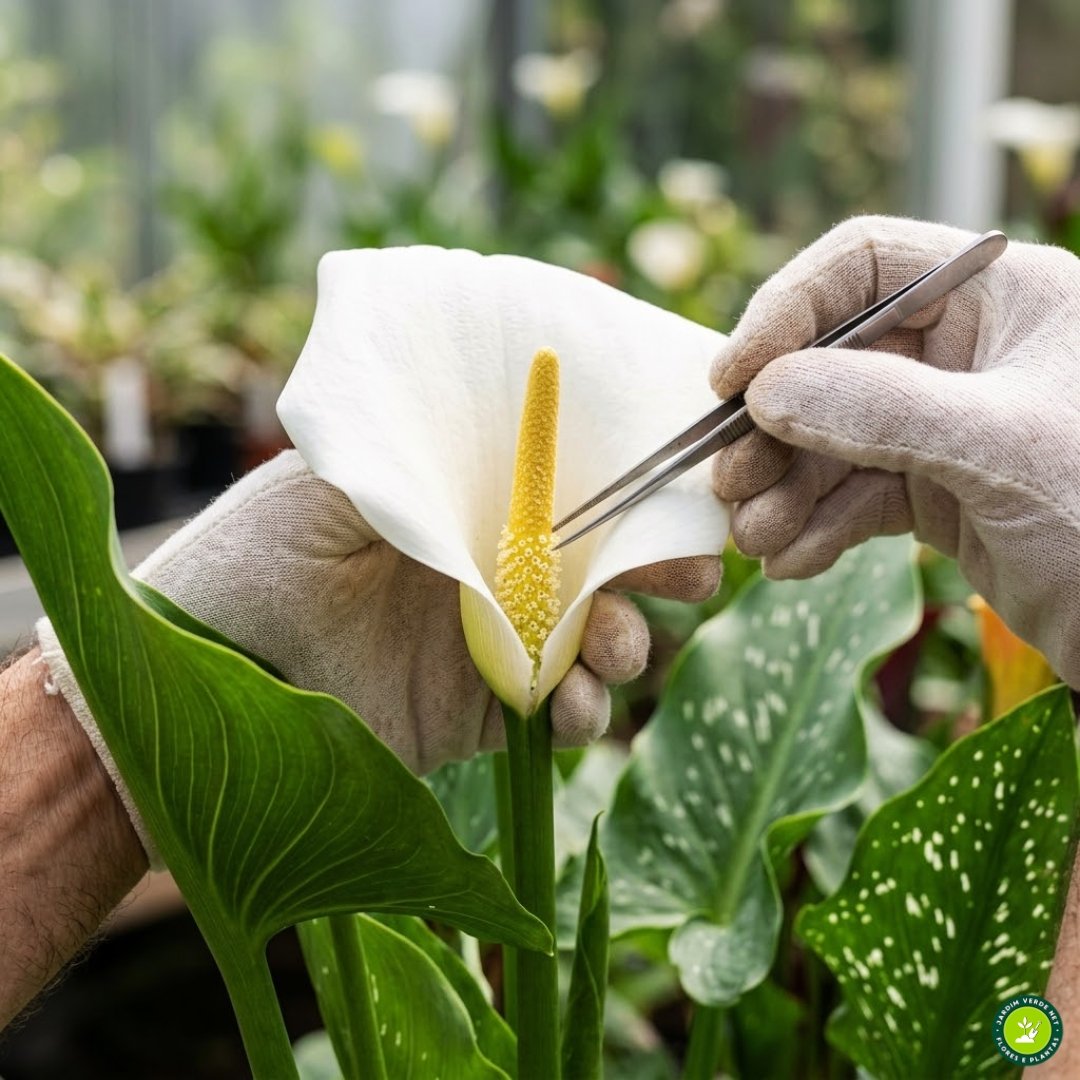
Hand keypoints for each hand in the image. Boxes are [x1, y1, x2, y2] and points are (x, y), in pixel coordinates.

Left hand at [38, 450, 718, 782]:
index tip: (683, 501)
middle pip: (609, 567)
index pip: (576, 494)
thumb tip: (516, 407)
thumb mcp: (336, 478)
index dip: (637, 496)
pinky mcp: (485, 714)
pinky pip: (563, 715)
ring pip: (603, 642)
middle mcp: (496, 570)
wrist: (207, 671)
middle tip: (685, 576)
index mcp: (470, 505)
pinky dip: (587, 713)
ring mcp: (496, 644)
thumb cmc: (258, 554)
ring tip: (609, 646)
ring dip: (629, 644)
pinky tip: (571, 705)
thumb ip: (422, 451)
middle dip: (660, 572)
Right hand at [709, 215, 1079, 685]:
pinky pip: (856, 497)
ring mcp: (948, 425)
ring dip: (787, 492)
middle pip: (832, 363)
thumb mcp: (1002, 449)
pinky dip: (818, 528)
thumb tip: (765, 392)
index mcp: (998, 298)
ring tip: (755, 540)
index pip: (863, 266)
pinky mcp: (942, 493)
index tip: (730, 382)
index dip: (785, 313)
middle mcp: (966, 353)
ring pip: (835, 440)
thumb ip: (881, 410)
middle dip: (775, 428)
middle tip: (731, 484)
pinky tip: (793, 562)